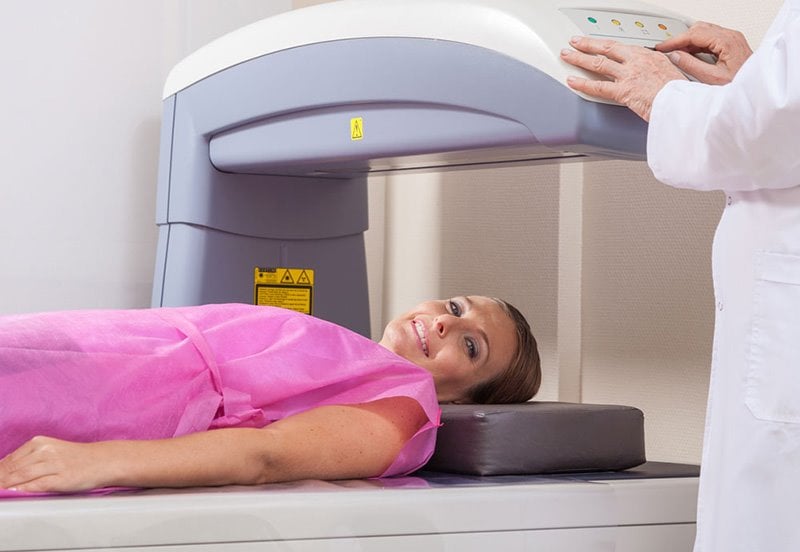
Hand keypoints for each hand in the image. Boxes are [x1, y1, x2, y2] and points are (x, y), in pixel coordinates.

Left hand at [0, 436, 113, 492]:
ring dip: (6, 485)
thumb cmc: (76, 457)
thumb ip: (29, 458)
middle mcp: (45, 451)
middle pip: (12, 469)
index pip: (9, 460)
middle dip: (1, 479)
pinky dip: (22, 489)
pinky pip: (35, 485)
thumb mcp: (51, 450)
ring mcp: (53, 465)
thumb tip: (6, 468)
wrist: (103, 460)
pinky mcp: (61, 479)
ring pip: (20, 476)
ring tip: (2, 490)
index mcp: (40, 442)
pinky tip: (15, 492)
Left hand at [560, 36, 686, 120]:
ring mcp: (629, 75)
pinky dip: (582, 83)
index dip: (607, 44)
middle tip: (576, 41)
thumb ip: (658, 71)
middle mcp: (637, 61)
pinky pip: (598, 87)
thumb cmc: (681, 94)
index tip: (599, 43)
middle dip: (588, 44)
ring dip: (579, 58)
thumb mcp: (672, 73)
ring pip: (598, 63)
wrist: (683, 104)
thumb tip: (656, 73)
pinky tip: (571, 81)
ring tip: (567, 55)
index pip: (623, 47)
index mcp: (650, 56)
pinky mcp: (623, 90)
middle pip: (607, 48)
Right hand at [657, 21, 752, 84]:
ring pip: (703, 31)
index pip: (694, 34)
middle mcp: (730, 36)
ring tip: (676, 53)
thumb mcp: (711, 79)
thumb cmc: (740, 85)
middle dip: (680, 39)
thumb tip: (675, 56)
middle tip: (667, 49)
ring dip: (688, 41)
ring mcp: (731, 39)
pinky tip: (688, 54)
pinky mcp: (731, 44)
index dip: (675, 40)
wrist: (756, 90)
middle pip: (699, 29)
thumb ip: (691, 66)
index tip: (662, 46)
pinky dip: (696, 44)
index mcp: (727, 41)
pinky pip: (709, 38)